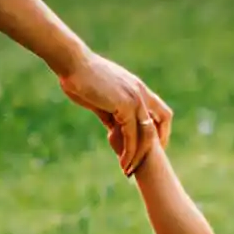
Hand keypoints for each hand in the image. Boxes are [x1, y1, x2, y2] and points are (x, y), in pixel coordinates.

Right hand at [57, 48, 170, 172]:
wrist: (72, 63)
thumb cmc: (81, 77)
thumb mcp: (101, 98)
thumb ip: (111, 113)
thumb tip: (113, 128)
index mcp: (137, 88)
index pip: (161, 112)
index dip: (161, 131)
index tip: (152, 148)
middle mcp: (141, 93)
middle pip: (161, 123)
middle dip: (155, 147)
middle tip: (143, 163)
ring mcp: (135, 98)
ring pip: (147, 134)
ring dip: (139, 155)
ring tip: (128, 170)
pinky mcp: (125, 105)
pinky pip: (132, 135)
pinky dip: (129, 151)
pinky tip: (122, 162)